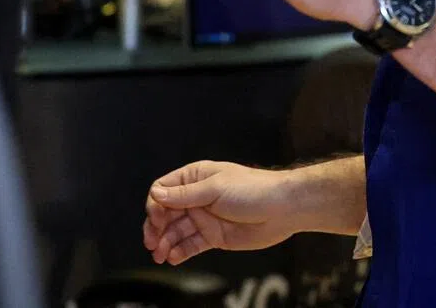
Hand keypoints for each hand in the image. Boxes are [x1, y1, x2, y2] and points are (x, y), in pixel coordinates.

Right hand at [143, 161, 298, 264]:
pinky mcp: (212, 236)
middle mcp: (197, 197)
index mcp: (197, 177)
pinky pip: (189, 245)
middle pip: (165, 213)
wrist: (282, 210)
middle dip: (156, 228)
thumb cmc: (253, 190)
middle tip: (152, 243)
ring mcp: (204, 218)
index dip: (156, 204)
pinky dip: (178, 252)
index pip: (164, 189)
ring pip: (175, 232)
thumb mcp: (216, 188)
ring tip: (160, 256)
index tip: (158, 219)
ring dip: (164, 243)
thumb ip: (185, 195)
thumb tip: (156, 194)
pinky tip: (172, 258)